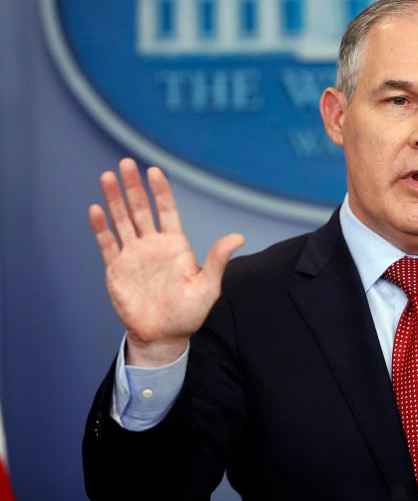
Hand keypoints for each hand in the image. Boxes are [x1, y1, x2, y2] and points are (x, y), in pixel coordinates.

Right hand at [89, 158, 244, 366]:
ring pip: (122, 221)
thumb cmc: (189, 313)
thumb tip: (238, 237)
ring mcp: (134, 256)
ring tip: (107, 177)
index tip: (154, 171)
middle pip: (141, 210)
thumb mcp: (208, 286)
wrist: (163, 336)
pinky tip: (96, 209)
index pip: (167, 211)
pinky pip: (107, 244)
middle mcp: (153, 245)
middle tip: (126, 164)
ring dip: (114, 200)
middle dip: (133, 187)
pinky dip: (101, 227)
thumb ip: (218, 260)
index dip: (160, 191)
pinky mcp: (117, 270)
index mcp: (175, 246)